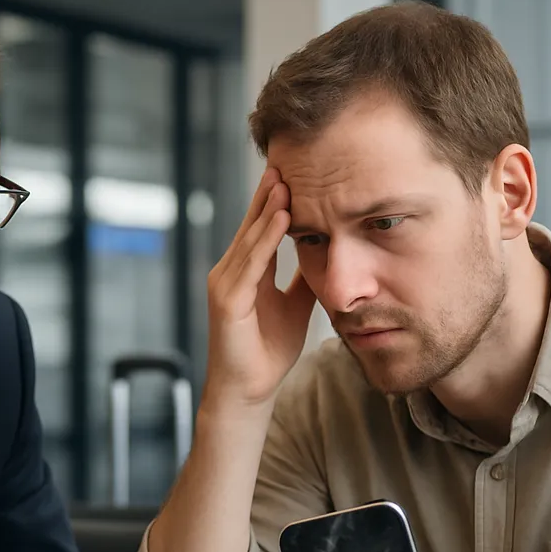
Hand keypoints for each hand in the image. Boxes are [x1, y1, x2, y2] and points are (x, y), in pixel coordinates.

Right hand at [203, 167, 314, 409]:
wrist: (249, 391)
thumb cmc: (268, 352)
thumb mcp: (295, 305)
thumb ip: (303, 276)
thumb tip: (325, 249)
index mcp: (245, 274)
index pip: (261, 229)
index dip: (275, 202)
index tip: (293, 173)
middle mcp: (229, 273)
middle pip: (251, 226)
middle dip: (268, 195)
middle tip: (284, 160)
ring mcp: (225, 286)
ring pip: (251, 240)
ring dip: (268, 209)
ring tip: (285, 181)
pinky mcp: (228, 302)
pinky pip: (251, 264)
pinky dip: (266, 239)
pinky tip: (282, 218)